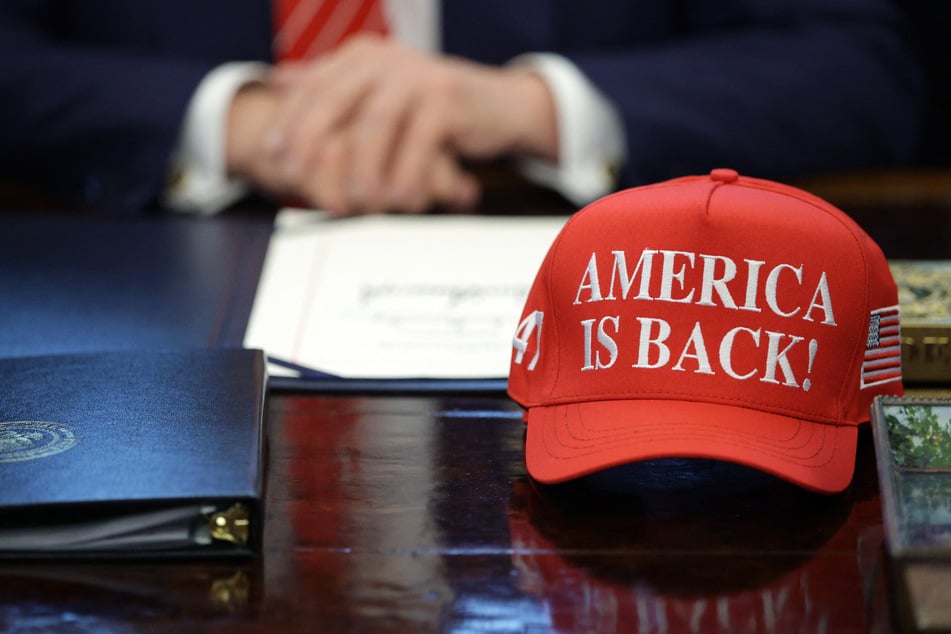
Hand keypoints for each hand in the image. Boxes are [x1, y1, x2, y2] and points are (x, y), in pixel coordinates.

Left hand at [264, 35, 557, 215]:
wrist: (497, 106)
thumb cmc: (431, 107)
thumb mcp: (379, 90)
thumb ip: (332, 84)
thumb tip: (277, 79)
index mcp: (363, 56)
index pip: (313, 86)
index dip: (289, 121)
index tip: (274, 156)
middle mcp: (387, 59)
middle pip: (334, 100)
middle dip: (311, 143)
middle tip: (298, 179)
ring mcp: (418, 76)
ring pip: (375, 124)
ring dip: (362, 169)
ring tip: (358, 202)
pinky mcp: (447, 99)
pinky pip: (417, 142)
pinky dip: (406, 175)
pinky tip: (400, 199)